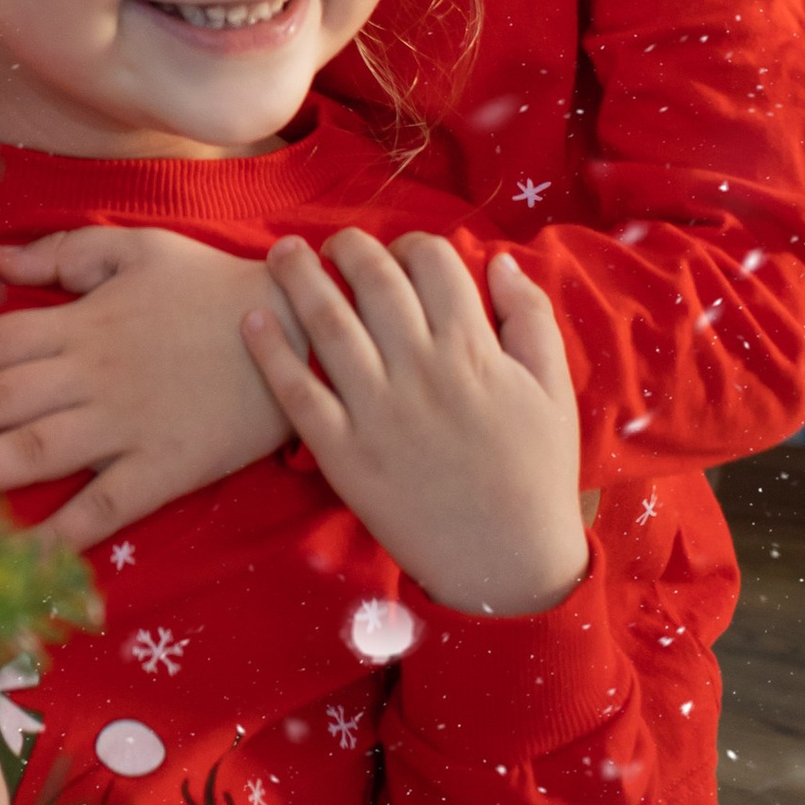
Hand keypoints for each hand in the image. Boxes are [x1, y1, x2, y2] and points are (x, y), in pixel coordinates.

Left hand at [0, 226, 297, 546]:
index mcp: (81, 321)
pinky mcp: (163, 468)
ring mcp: (126, 425)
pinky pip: (102, 507)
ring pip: (34, 453)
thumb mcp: (137, 249)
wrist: (298, 331)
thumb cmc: (212, 285)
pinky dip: (59, 534)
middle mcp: (92, 374)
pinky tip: (17, 557)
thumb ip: (65, 254)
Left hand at [241, 233, 588, 616]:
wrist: (507, 562)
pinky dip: (271, 353)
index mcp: (475, 350)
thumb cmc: (536, 472)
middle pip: (374, 281)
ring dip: (299, 278)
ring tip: (282, 252)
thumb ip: (530, 317)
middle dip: (350, 248)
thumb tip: (497, 260)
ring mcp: (377, 411)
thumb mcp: (553, 388)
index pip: (434, 264)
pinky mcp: (343, 453)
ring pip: (328, 324)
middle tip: (333, 242)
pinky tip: (251, 321)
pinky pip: (297, 393)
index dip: (412, 243)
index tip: (399, 248)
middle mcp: (421, 370)